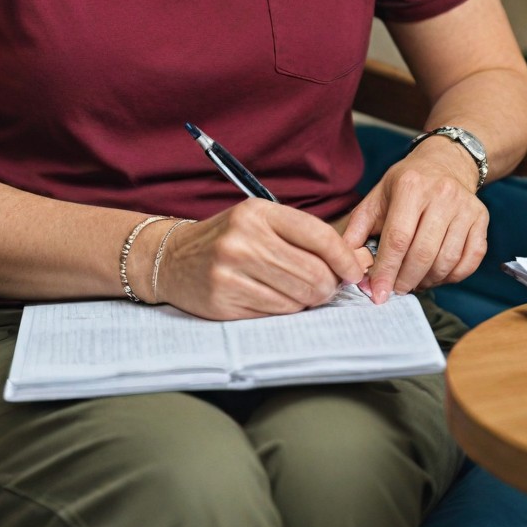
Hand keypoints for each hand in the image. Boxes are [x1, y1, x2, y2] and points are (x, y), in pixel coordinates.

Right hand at [155, 200, 371, 319]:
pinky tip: (273, 299)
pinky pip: (276, 314)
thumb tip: (355, 261)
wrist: (171, 258)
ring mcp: (231, 271)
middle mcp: (243, 239)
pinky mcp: (224, 301)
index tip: (354, 272)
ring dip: (306, 301)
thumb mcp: (260, 222)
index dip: (345, 258)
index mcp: (257, 212)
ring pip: (298, 298)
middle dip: (328, 286)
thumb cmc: (226, 239)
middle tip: (324, 288)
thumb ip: (304, 237)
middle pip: (313, 273)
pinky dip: (284, 311)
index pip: (319, 236)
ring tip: (295, 292)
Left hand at [338, 141, 487, 303]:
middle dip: (406, 280)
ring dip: (428, 280)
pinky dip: (452, 276)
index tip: (378, 294)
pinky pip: (470, 259)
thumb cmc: (407, 184)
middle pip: (423, 252)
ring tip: (414, 281)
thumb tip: (347, 261)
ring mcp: (466, 207)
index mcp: (410, 186)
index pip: (398, 238)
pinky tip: (436, 275)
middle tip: (395, 290)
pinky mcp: (481, 219)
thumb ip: (359, 227)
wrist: (445, 162)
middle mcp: (442, 195)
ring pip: (447, 260)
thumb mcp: (378, 196)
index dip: (387, 270)